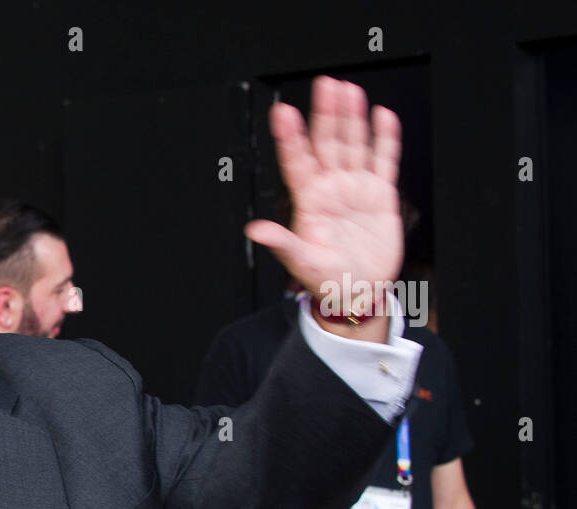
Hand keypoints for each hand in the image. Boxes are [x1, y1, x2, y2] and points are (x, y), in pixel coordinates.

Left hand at [245, 76, 403, 342]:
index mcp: (309, 202)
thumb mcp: (301, 263)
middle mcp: (331, 189)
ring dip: (352, 118)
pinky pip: (383, 160)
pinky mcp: (380, 194)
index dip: (291, 138)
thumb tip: (255, 231)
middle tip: (324, 85)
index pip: (297, 162)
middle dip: (325, 115)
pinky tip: (382, 116)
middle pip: (327, 144)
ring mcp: (355, 188)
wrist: (358, 291)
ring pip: (353, 145)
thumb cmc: (326, 280)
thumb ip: (281, 243)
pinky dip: (385, 139)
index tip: (283, 113)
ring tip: (348, 91)